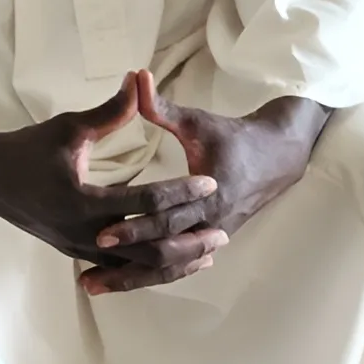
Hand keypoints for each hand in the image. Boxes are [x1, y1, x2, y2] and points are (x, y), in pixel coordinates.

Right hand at [0, 72, 223, 290]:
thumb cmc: (25, 149)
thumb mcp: (67, 128)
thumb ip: (108, 112)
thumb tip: (138, 80)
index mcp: (82, 201)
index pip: (146, 202)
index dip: (182, 191)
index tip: (211, 182)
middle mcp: (82, 232)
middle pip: (148, 247)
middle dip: (188, 241)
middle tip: (223, 230)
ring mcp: (77, 248)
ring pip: (136, 265)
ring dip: (174, 260)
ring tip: (208, 252)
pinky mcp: (74, 252)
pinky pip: (119, 266)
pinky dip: (149, 264)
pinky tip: (171, 260)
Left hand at [84, 73, 329, 293]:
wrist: (277, 158)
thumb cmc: (232, 136)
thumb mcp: (198, 121)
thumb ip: (163, 107)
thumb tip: (136, 78)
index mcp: (209, 195)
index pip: (166, 218)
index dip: (134, 227)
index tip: (100, 233)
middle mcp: (210, 224)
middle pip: (163, 253)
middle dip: (125, 262)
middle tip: (86, 271)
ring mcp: (210, 237)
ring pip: (168, 267)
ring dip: (131, 278)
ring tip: (90, 286)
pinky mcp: (207, 242)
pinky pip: (175, 266)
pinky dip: (148, 275)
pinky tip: (117, 282)